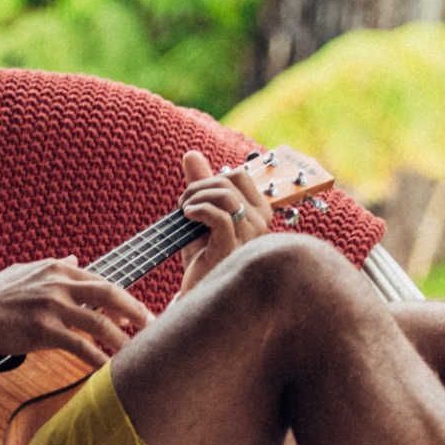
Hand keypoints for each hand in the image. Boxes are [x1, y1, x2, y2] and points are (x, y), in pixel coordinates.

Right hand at [0, 257, 151, 367]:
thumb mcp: (25, 271)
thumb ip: (54, 265)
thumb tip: (76, 259)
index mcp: (56, 269)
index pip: (99, 280)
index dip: (121, 298)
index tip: (135, 313)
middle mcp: (58, 284)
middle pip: (109, 294)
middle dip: (135, 310)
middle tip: (152, 325)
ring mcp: (52, 307)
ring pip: (100, 322)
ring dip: (122, 339)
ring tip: (136, 352)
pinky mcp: (44, 331)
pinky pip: (81, 347)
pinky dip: (100, 359)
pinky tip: (110, 370)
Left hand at [177, 150, 271, 295]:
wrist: (197, 291)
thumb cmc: (202, 256)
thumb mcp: (200, 215)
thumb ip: (199, 185)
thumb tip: (191, 153)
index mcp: (258, 212)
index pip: (239, 174)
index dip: (210, 178)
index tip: (193, 197)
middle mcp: (260, 223)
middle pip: (230, 180)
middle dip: (199, 186)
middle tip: (183, 204)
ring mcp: (250, 237)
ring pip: (225, 196)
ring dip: (196, 197)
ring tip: (183, 212)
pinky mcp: (234, 249)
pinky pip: (219, 216)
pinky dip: (198, 210)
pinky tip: (186, 218)